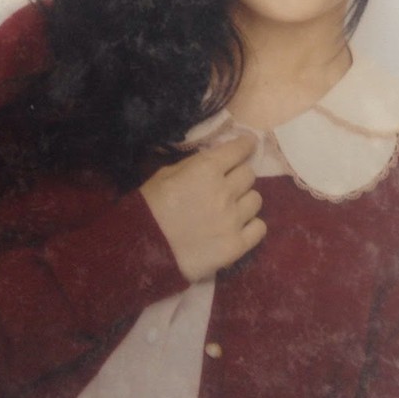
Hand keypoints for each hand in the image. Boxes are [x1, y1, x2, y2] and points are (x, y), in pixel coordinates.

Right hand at [141, 132, 265, 282]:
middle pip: (249, 174)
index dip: (245, 146)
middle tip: (227, 185)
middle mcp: (225, 191)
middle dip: (239, 177)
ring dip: (244, 201)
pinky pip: (260, 228)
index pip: (239, 149)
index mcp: (206, 169)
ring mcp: (233, 219)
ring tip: (230, 209)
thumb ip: (194, 164)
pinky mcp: (236, 245)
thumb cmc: (148, 209)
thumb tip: (217, 159)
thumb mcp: (165, 174)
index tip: (246, 146)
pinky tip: (239, 228)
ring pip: (256, 200)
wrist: (139, 252)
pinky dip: (251, 226)